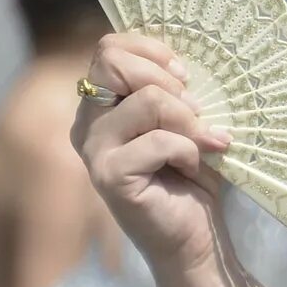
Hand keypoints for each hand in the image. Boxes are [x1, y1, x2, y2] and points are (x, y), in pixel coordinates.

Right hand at [76, 32, 236, 282]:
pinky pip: (159, 140)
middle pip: (115, 63)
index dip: (152, 52)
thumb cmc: (191, 174)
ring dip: (189, 122)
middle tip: (194, 112)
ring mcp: (94, 150)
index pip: (109, 49)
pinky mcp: (109, 175)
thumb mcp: (184, 119)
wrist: (195, 236)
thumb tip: (183, 61)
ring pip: (149, 101)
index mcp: (100, 106)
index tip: (185, 76)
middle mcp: (87, 124)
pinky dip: (188, 151)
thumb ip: (171, 88)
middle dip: (168, 81)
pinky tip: (191, 170)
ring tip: (200, 146)